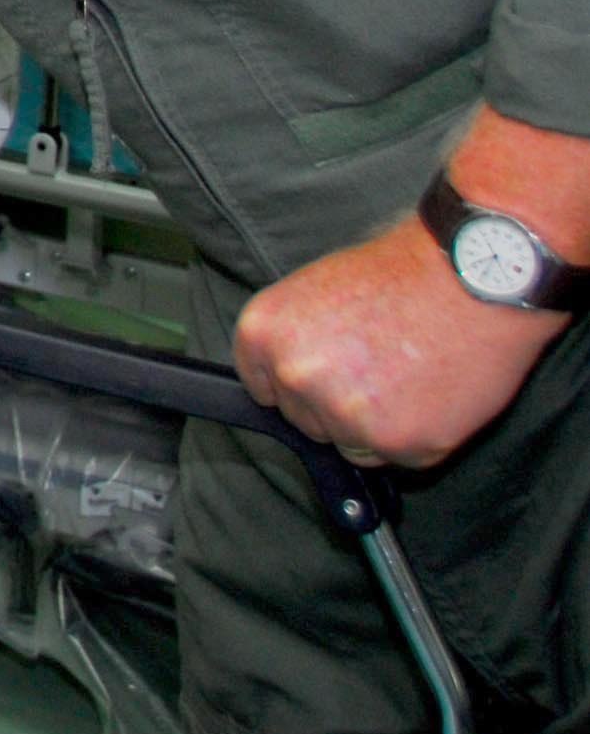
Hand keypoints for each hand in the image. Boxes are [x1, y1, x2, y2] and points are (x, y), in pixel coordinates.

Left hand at [233, 216, 563, 467]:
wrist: (471, 277)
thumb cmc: (399, 275)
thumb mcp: (317, 289)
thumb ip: (295, 340)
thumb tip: (285, 380)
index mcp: (264, 333)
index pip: (262, 388)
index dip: (295, 385)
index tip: (324, 375)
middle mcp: (295, 375)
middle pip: (305, 420)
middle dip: (337, 404)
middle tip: (380, 367)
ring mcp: (344, 413)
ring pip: (349, 443)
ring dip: (375, 425)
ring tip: (409, 377)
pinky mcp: (398, 442)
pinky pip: (397, 458)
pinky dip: (416, 437)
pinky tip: (433, 396)